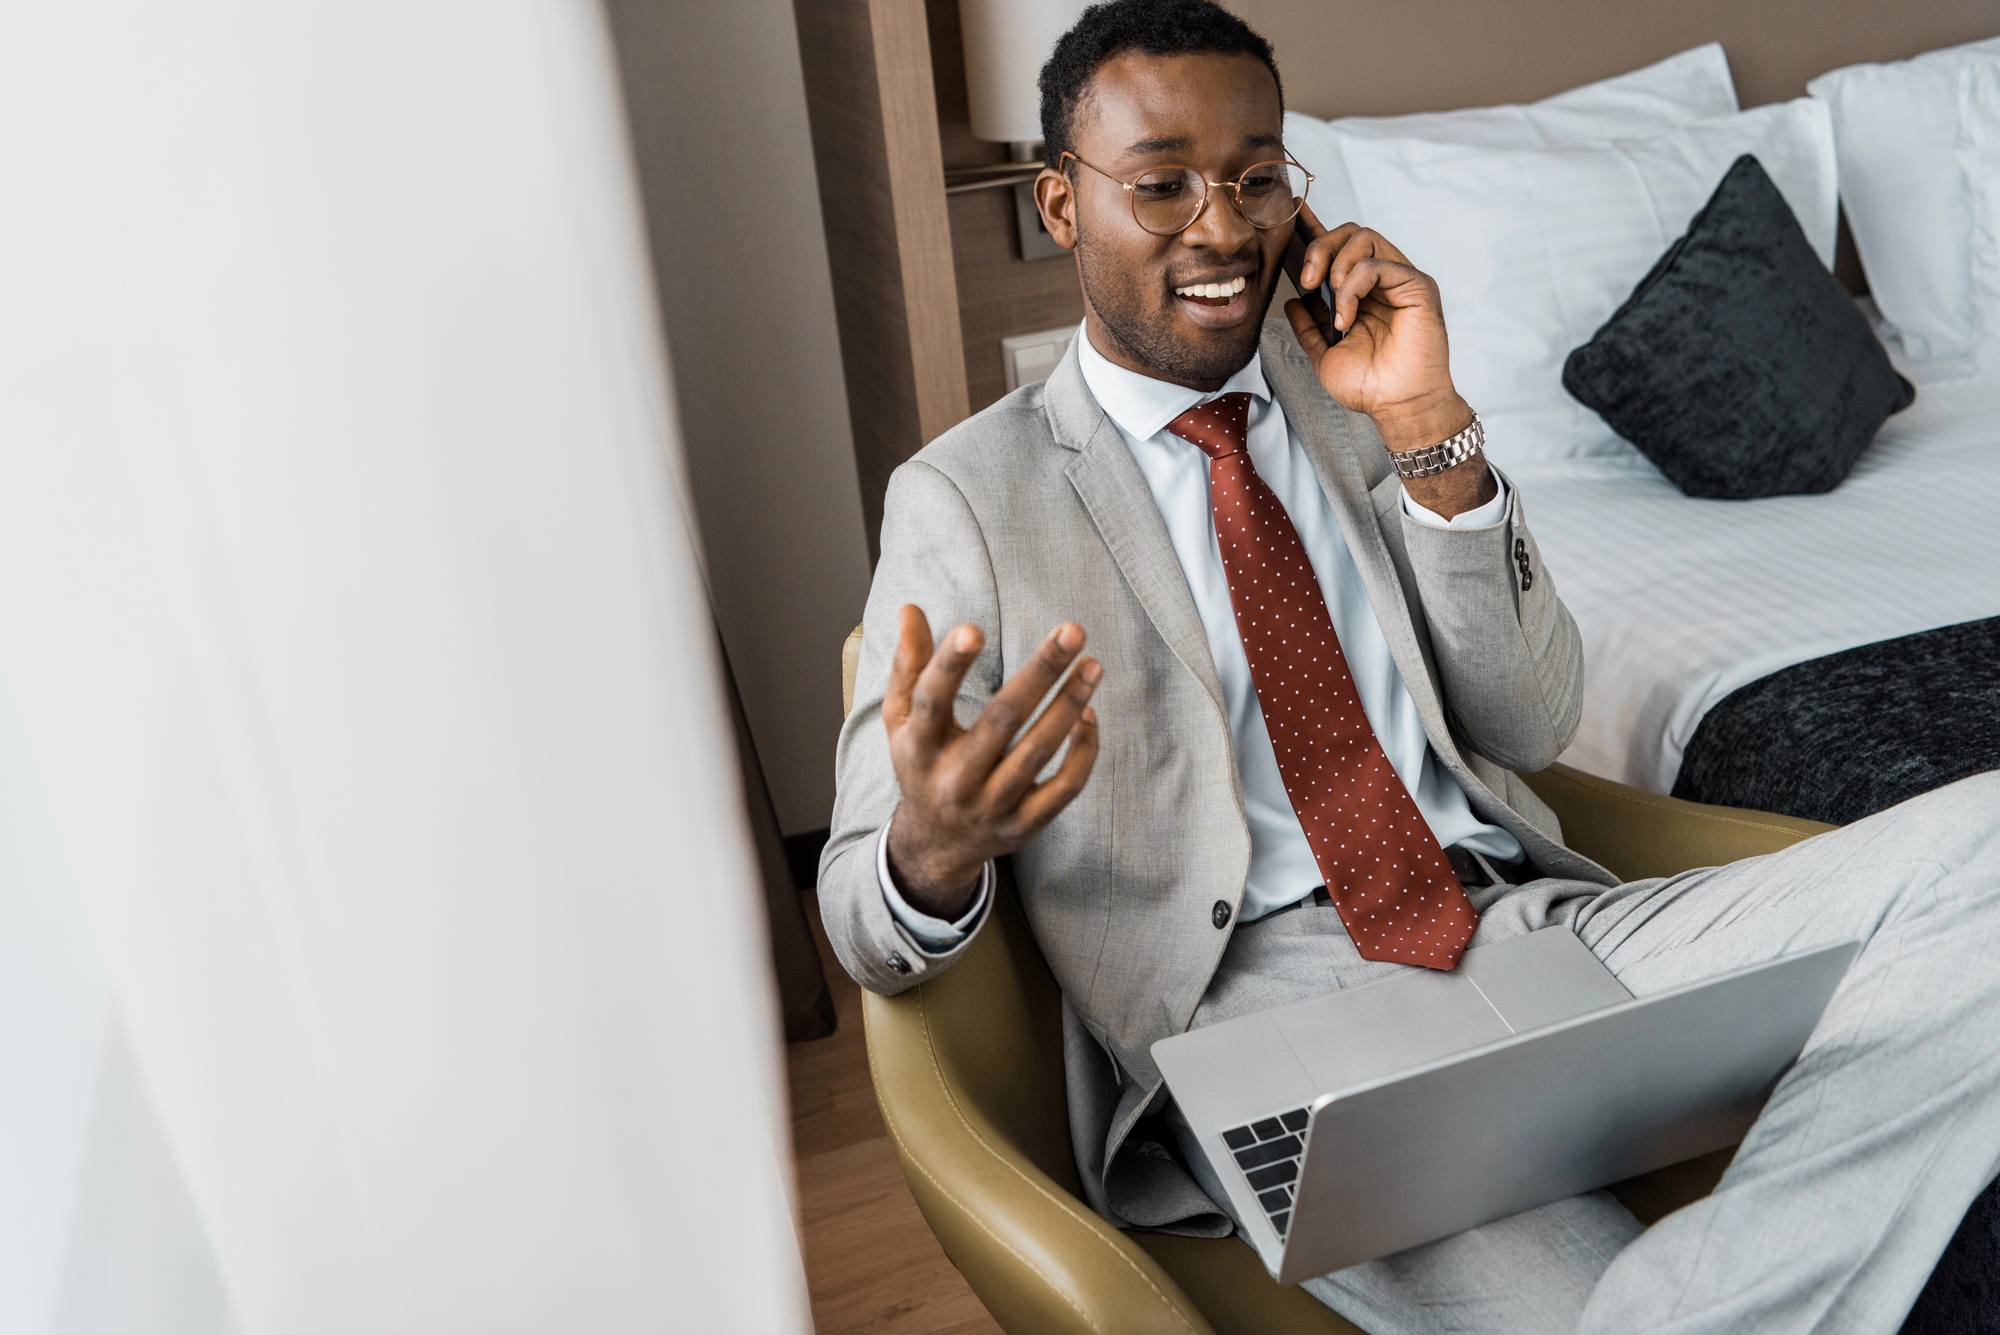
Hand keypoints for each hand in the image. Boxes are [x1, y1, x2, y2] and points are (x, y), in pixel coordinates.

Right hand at [882, 605, 1101, 919]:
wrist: (937, 846)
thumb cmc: (922, 765)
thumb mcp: (901, 720)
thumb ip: (909, 665)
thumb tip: (910, 609)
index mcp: (918, 748)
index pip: (931, 702)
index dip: (949, 666)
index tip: (974, 629)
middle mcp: (955, 780)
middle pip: (1001, 721)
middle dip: (1040, 672)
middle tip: (1073, 630)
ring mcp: (992, 806)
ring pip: (1038, 752)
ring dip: (1069, 705)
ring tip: (1093, 665)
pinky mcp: (1025, 824)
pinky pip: (1064, 786)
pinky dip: (1082, 751)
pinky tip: (1090, 714)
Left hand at [1283, 205, 1493, 515]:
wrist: (1397, 407)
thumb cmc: (1370, 386)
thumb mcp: (1325, 355)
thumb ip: (1309, 327)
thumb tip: (1292, 302)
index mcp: (1362, 292)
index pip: (1338, 249)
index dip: (1314, 230)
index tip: (1289, 217)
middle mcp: (1382, 280)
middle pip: (1349, 232)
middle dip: (1319, 247)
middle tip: (1305, 279)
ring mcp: (1400, 280)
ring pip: (1363, 238)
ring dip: (1335, 264)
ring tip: (1330, 301)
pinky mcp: (1416, 285)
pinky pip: (1378, 264)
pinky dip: (1354, 287)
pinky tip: (1346, 316)